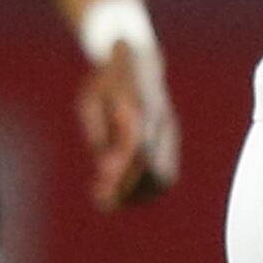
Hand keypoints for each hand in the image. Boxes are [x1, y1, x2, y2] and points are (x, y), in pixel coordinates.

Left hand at [81, 42, 181, 210]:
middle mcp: (161, 122)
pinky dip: (145, 188)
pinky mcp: (171, 141)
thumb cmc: (107, 81)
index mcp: (141, 108)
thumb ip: (99, 132)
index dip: (120, 174)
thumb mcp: (92, 100)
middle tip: (102, 202)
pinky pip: (166, 174)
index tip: (101, 191)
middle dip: (129, 190)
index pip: (137, 149)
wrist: (140, 60)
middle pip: (157, 170)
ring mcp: (170, 132)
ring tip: (109, 200)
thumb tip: (105, 168)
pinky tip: (122, 191)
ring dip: (138, 193)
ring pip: (164, 177)